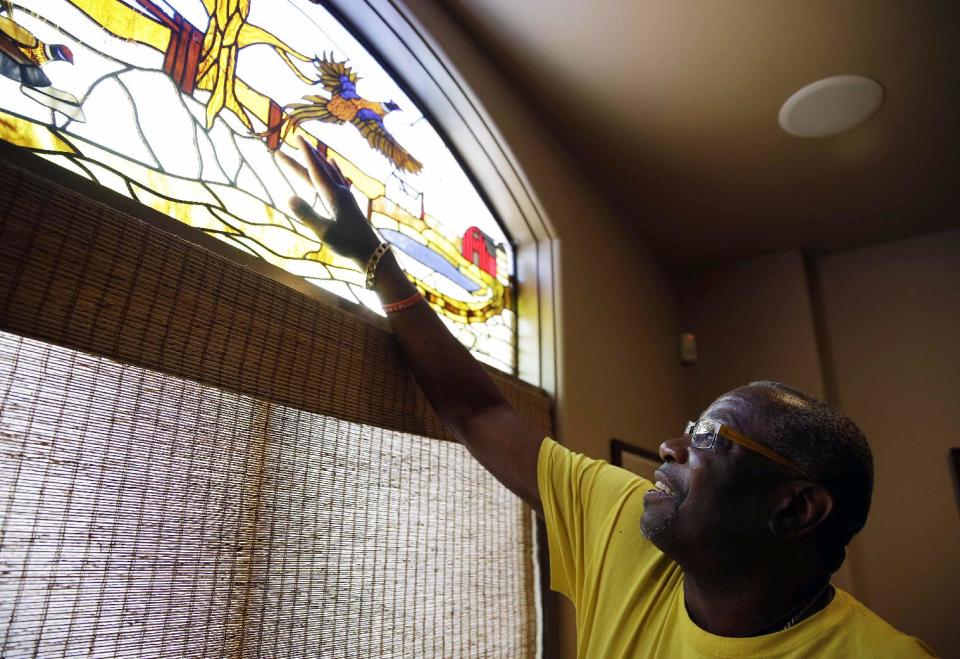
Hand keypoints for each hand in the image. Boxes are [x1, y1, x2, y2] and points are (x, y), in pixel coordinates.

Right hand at [278, 137, 380, 263]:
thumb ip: (307, 214)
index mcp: (331, 196)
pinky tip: (333, 162)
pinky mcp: (349, 201)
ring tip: (310, 146)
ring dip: (318, 157)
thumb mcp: (324, 232)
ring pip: (329, 170)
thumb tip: (289, 197)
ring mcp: (345, 195)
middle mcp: (339, 191)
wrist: (372, 252)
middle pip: (319, 168)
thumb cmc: (348, 244)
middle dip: (305, 153)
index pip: (314, 170)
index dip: (304, 154)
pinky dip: (333, 167)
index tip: (296, 137)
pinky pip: (338, 177)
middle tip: (295, 137)